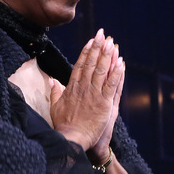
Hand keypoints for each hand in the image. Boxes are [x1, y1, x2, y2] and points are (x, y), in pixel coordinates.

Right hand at [49, 29, 124, 152]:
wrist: (72, 139)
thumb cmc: (63, 126)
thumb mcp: (55, 107)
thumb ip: (55, 93)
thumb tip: (52, 81)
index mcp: (71, 88)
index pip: (80, 65)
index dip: (86, 52)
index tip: (91, 41)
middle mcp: (83, 88)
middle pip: (92, 63)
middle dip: (98, 47)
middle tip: (103, 34)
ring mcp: (94, 94)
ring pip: (102, 70)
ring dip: (108, 55)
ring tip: (112, 42)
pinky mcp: (104, 103)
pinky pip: (112, 84)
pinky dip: (117, 73)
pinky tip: (121, 62)